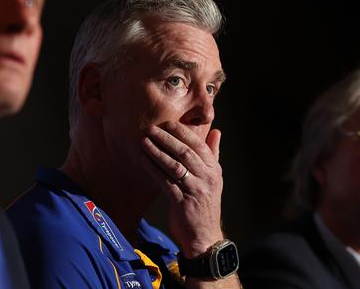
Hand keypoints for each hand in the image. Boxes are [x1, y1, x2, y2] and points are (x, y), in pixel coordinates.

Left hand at [141, 121, 224, 256]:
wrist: (204, 236)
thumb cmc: (204, 203)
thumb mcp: (213, 177)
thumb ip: (213, 153)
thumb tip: (216, 131)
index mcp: (214, 169)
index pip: (199, 145)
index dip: (182, 132)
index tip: (167, 123)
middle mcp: (207, 178)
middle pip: (186, 152)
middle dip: (167, 139)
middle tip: (151, 128)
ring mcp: (196, 191)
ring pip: (175, 166)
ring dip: (157, 152)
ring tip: (144, 141)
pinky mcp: (182, 203)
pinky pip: (165, 182)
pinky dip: (154, 169)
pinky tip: (143, 160)